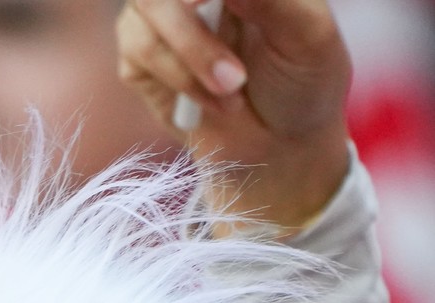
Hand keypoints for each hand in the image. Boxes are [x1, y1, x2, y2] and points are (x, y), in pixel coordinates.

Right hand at [118, 0, 351, 231]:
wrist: (277, 147)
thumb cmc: (302, 83)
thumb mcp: (306, 33)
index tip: (202, 4)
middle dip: (194, 33)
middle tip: (234, 76)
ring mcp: (162, 16)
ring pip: (148, 14)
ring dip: (193, 62)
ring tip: (234, 92)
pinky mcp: (138, 57)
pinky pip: (139, 55)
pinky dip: (180, 83)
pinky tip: (213, 103)